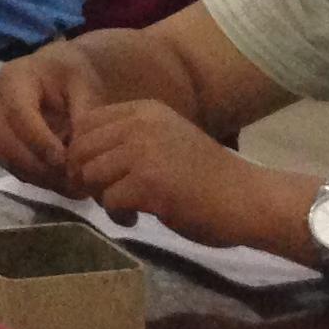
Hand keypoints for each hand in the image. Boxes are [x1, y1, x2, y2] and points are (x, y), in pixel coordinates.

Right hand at [0, 39, 107, 190]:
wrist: (56, 73)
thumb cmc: (71, 76)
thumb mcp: (84, 86)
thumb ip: (83, 115)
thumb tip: (80, 152)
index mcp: (13, 78)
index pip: (18, 113)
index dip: (39, 140)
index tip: (64, 161)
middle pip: (5, 140)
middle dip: (38, 165)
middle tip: (71, 181)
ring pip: (4, 157)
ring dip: (36, 176)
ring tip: (70, 187)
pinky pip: (8, 165)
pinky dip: (33, 177)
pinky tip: (59, 182)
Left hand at [64, 98, 272, 243]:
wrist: (249, 199)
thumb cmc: (208, 177)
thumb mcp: (165, 140)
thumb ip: (128, 139)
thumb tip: (79, 156)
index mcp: (144, 110)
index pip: (85, 123)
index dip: (82, 152)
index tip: (98, 174)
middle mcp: (140, 124)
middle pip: (80, 149)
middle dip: (86, 177)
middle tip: (107, 195)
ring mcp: (144, 152)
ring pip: (90, 175)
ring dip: (102, 198)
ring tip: (126, 207)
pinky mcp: (149, 183)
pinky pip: (109, 200)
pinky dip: (118, 215)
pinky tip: (138, 218)